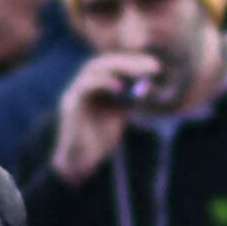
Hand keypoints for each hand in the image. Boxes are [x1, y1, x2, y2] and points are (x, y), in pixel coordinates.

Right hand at [47, 52, 164, 185]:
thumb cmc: (99, 141)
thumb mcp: (118, 114)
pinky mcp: (70, 105)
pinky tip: (121, 87)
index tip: (156, 67)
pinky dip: (104, 82)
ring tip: (141, 73)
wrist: (81, 164)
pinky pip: (85, 86)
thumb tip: (147, 85)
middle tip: (154, 67)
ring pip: (93, 68)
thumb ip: (128, 100)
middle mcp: (81, 86)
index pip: (111, 64)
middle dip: (130, 61)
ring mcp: (73, 93)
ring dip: (119, 67)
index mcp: (92, 86)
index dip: (133, 62)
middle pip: (103, 62)